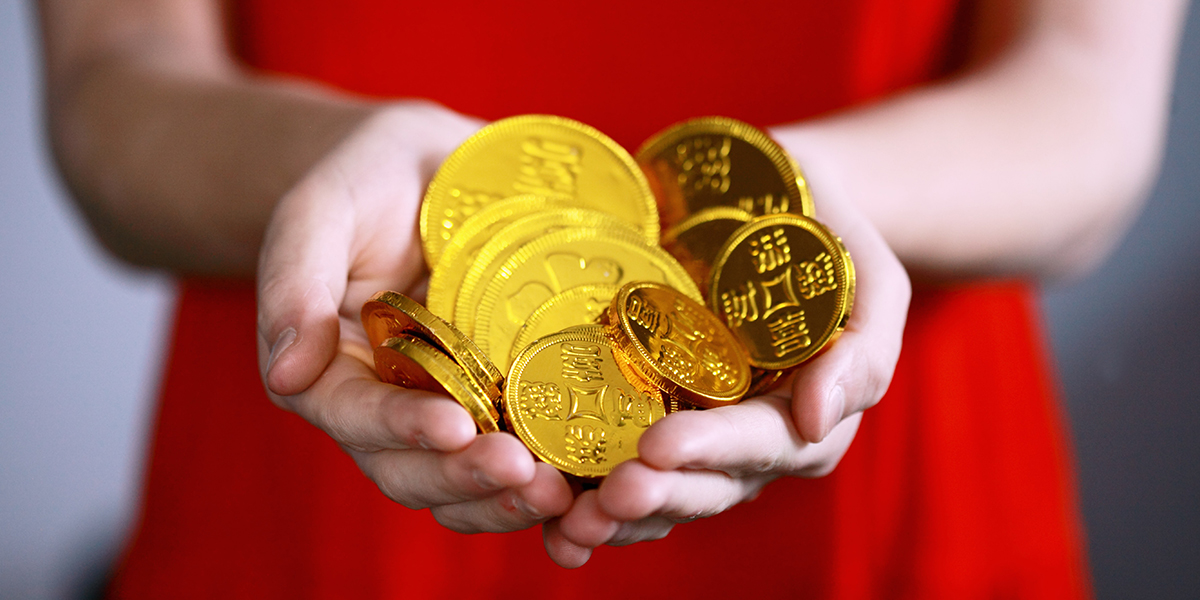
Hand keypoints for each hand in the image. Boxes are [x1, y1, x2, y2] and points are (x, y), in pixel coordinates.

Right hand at [255, 102, 572, 532]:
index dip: (401, 429)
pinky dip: (542, 482)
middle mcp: (384, 405)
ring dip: (505, 500)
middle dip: (465, 479)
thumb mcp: (321, 209)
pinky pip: (512, 460)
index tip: (454, 428)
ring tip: (559, 494)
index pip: (355, 416)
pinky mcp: (497, 405)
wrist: (432, 169)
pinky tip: (584, 484)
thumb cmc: (367, 180)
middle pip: (410, 470)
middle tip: (525, 473)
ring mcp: (443, 411)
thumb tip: (288, 374)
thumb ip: (295, 280)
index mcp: (330, 368)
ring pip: (460, 485)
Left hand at [544, 183, 911, 566]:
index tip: (657, 446)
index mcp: (803, 417)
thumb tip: (815, 418)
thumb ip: (863, 350)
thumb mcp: (868, 276)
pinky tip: (545, 514)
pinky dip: (583, 498)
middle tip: (606, 497)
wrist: (770, 201)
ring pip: (659, 493)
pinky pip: (617, 468)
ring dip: (615, 518)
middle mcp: (746, 443)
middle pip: (704, 486)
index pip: (760, 444)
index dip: (711, 451)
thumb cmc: (825, 233)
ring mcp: (694, 435)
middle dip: (656, 496)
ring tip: (568, 523)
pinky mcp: (645, 416)